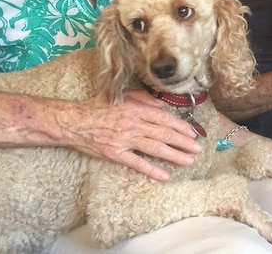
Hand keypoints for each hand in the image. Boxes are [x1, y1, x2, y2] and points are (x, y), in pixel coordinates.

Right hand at [69, 89, 201, 181]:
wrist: (74, 122)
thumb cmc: (97, 107)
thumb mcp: (121, 96)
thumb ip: (143, 99)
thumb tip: (162, 105)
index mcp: (136, 109)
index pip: (164, 118)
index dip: (180, 126)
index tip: (192, 133)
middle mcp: (133, 124)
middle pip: (164, 133)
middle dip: (183, 142)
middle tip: (198, 149)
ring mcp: (125, 140)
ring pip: (155, 148)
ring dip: (174, 155)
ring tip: (188, 161)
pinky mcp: (116, 154)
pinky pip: (137, 163)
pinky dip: (152, 169)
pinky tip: (165, 176)